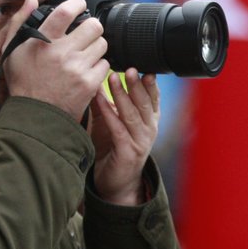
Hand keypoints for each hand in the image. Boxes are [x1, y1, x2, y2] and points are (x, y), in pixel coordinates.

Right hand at [3, 0, 109, 120]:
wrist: (34, 116)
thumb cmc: (23, 83)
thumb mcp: (12, 50)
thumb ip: (20, 22)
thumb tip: (31, 0)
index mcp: (44, 41)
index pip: (67, 11)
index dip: (77, 3)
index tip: (79, 5)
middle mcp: (62, 53)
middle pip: (94, 26)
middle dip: (91, 28)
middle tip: (85, 34)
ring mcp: (78, 68)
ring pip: (102, 44)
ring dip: (95, 47)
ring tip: (83, 55)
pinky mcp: (89, 83)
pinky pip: (105, 65)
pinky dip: (98, 67)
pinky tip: (85, 71)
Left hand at [90, 68, 159, 205]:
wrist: (115, 183)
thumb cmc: (113, 149)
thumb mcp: (110, 122)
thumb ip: (106, 103)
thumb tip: (95, 78)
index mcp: (149, 120)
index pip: (152, 98)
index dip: (149, 83)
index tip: (143, 65)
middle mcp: (149, 130)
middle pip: (144, 102)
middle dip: (137, 84)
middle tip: (130, 68)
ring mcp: (140, 142)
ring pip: (132, 114)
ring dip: (122, 95)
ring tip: (114, 78)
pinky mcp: (128, 153)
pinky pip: (118, 129)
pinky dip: (109, 113)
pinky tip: (100, 100)